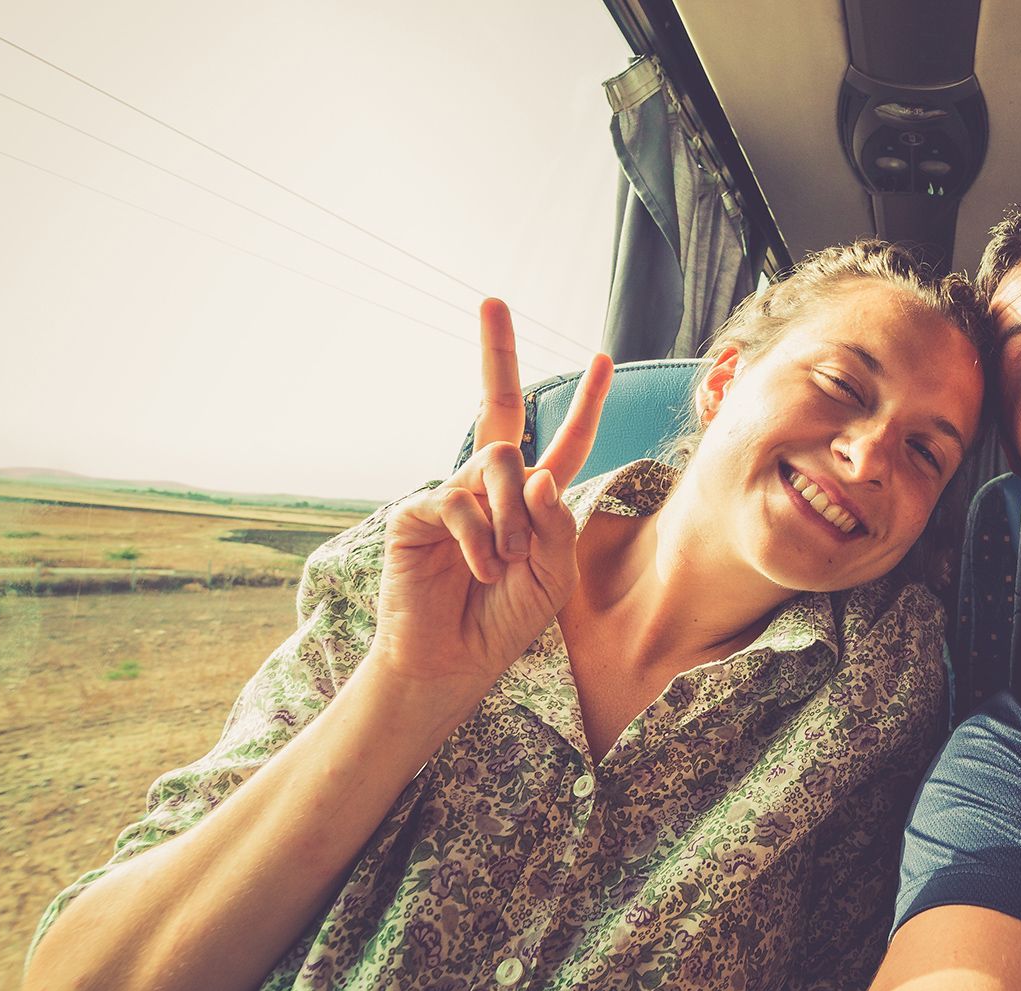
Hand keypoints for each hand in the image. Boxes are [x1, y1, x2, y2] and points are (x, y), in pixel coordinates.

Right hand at [370, 298, 613, 695]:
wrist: (452, 661)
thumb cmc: (505, 621)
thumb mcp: (553, 576)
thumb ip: (556, 526)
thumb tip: (538, 473)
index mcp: (532, 500)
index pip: (564, 442)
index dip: (585, 402)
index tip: (603, 357)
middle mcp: (489, 485)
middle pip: (497, 405)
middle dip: (497, 350)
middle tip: (491, 299)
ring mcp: (451, 493)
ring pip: (498, 464)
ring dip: (511, 517)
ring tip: (502, 564)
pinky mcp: (417, 511)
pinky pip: (460, 500)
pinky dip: (480, 538)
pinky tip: (479, 569)